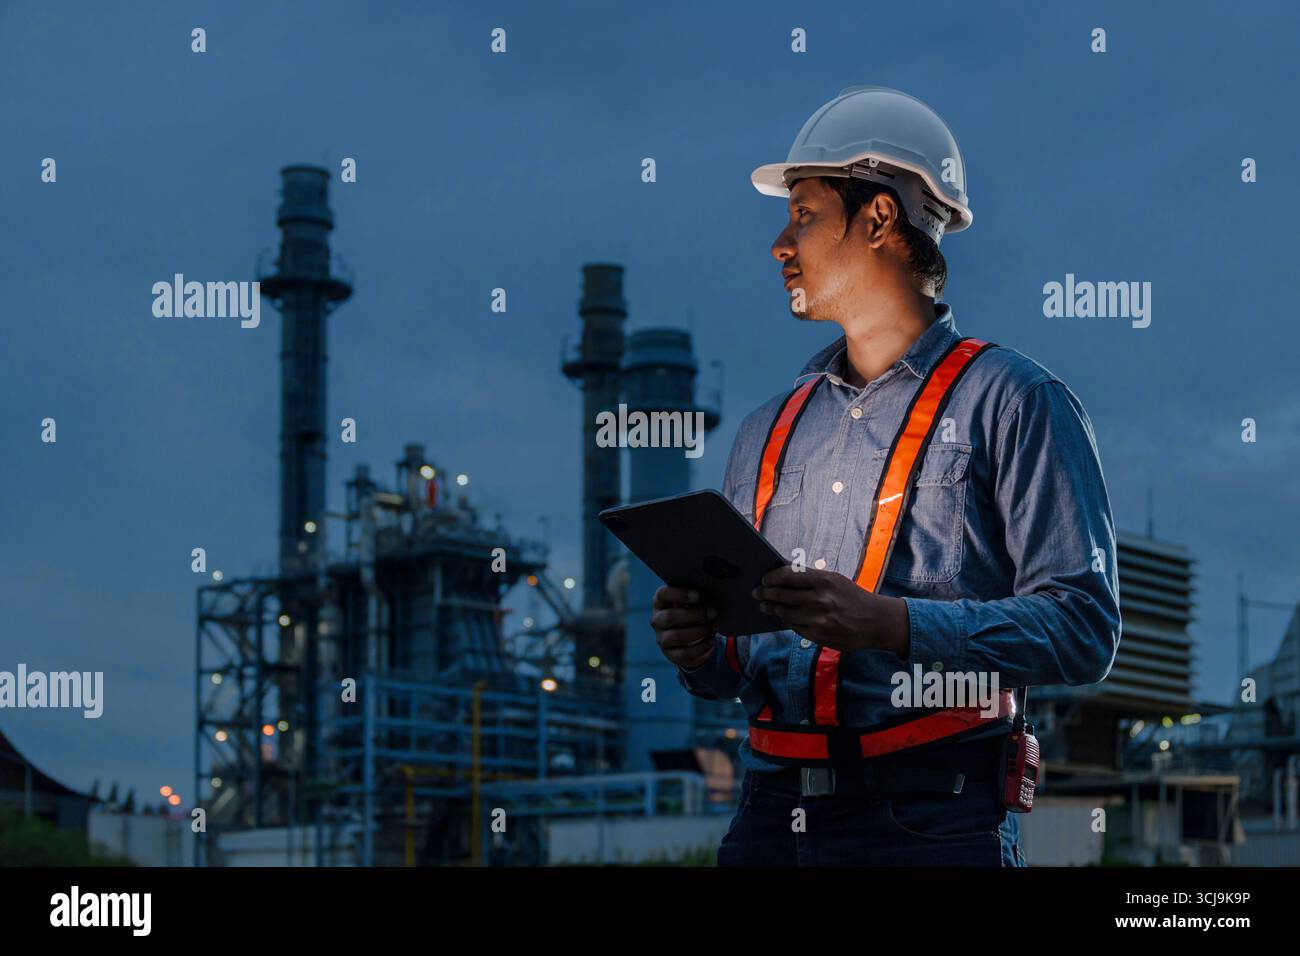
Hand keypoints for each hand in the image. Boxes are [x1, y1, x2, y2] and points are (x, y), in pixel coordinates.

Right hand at [651, 585, 718, 668]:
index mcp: (660, 602)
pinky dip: (700, 647)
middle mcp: (657, 621)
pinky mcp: (671, 654)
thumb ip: (695, 598)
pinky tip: (711, 641)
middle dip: (694, 615)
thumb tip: (709, 597)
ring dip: (699, 631)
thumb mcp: (690, 602)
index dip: (679, 594)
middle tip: (712, 613)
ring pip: (677, 636)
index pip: (662, 595)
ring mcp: (662, 639)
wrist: (689, 636)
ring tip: (713, 627)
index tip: (697, 595)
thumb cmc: (691, 611)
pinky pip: (684, 653)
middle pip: (669, 617)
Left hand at [752, 566, 909, 656]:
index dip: (771, 577)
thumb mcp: (835, 580)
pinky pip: (794, 627)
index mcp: (823, 580)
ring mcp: (818, 619)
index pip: (787, 575)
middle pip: (782, 595)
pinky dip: (786, 621)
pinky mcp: (818, 635)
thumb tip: (783, 570)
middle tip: (757, 592)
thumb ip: (810, 576)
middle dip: (765, 593)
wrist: (876, 622)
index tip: (764, 579)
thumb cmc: (852, 597)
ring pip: (784, 613)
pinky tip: (783, 617)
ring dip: (772, 608)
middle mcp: (819, 599)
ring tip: (765, 605)